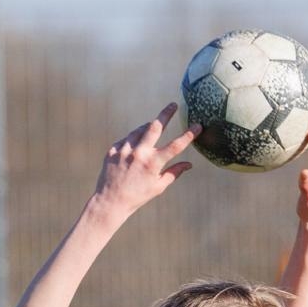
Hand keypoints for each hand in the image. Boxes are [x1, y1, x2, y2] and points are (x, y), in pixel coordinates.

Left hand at [89, 102, 200, 220]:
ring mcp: (124, 151)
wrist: (110, 202)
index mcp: (153, 164)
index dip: (189, 134)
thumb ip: (174, 172)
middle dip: (166, 114)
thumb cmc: (137, 196)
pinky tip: (134, 147)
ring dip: (148, 127)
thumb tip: (189, 164)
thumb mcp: (158, 187)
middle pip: (155, 127)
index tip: (198, 125)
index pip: (176, 145)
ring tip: (152, 128)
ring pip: (139, 130)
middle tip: (173, 105)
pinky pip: (126, 139)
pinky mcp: (112, 150)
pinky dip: (133, 140)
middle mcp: (139, 154)